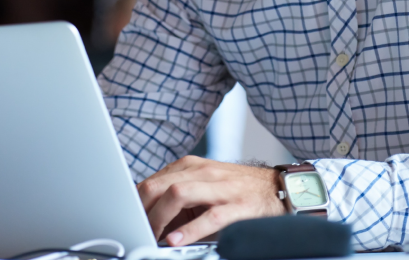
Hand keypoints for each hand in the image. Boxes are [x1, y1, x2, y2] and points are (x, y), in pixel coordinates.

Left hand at [137, 156, 285, 245]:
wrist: (279, 188)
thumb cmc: (238, 190)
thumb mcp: (204, 186)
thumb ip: (178, 196)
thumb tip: (148, 217)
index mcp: (191, 166)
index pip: (152, 181)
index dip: (135, 203)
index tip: (128, 221)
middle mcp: (203, 172)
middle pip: (159, 185)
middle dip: (142, 210)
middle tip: (137, 231)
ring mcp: (220, 187)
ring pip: (178, 194)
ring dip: (160, 218)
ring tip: (152, 235)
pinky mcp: (237, 205)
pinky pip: (209, 217)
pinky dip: (190, 230)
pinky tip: (176, 240)